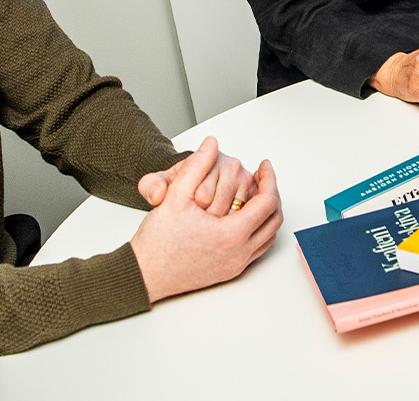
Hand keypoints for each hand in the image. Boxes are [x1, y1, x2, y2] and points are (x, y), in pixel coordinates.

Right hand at [129, 137, 282, 302]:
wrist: (144, 275)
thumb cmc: (158, 243)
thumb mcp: (176, 196)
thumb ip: (197, 165)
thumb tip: (211, 145)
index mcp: (231, 235)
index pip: (268, 202)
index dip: (268, 178)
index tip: (264, 166)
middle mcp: (238, 254)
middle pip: (274, 220)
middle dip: (272, 194)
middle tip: (263, 177)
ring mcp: (235, 265)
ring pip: (268, 236)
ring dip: (267, 213)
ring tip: (256, 193)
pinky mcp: (229, 271)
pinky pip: (256, 248)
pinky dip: (258, 229)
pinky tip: (244, 215)